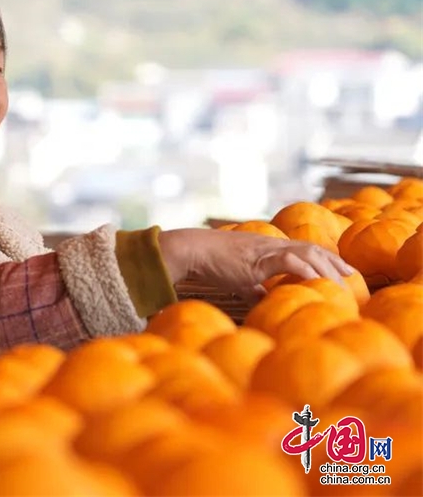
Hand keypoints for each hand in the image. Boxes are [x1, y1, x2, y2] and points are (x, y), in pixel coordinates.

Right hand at [158, 228, 354, 300]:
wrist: (194, 251)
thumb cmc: (213, 264)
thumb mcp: (239, 277)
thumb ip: (254, 287)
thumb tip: (262, 300)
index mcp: (269, 248)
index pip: (304, 249)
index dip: (325, 259)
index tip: (341, 271)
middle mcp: (272, 245)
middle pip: (312, 248)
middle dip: (334, 262)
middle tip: (351, 277)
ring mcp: (266, 250)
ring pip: (306, 252)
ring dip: (326, 268)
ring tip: (340, 284)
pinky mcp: (259, 259)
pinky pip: (289, 261)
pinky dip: (306, 271)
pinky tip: (317, 282)